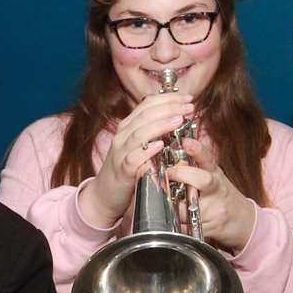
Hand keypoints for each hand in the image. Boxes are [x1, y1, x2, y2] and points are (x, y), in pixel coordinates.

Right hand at [80, 91, 194, 226]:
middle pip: (146, 114)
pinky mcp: (122, 171)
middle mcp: (123, 136)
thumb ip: (152, 132)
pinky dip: (148, 150)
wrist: (104, 195)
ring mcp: (121, 153)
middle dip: (169, 108)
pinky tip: (161, 145)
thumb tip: (176, 119)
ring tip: (179, 120)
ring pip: (140, 133)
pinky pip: (134, 158)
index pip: (147, 104)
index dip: (168, 98)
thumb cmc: (126, 169)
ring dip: (161, 125)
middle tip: (189, 106)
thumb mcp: (138, 146)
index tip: (187, 97)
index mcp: (128, 127)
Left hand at [165, 137, 255, 253]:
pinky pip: (185, 226)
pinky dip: (175, 224)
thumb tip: (169, 154)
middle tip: (168, 172)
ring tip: (165, 200)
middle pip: (203, 180)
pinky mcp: (209, 228)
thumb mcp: (213, 176)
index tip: (187, 142)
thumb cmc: (222, 195)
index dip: (198, 150)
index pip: (208, 159)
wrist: (243, 220)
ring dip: (172, 205)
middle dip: (183, 175)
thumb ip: (194, 167)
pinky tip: (171, 220)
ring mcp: (214, 210)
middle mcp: (216, 191)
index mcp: (215, 175)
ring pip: (187, 207)